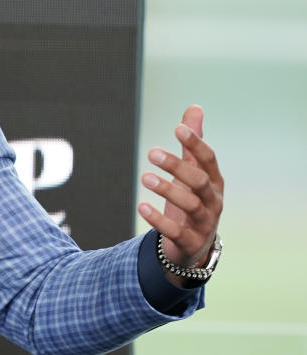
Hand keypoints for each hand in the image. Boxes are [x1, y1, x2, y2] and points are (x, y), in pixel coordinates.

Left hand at [137, 104, 223, 283]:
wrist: (195, 246)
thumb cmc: (193, 201)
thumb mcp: (193, 173)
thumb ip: (192, 144)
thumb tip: (194, 107)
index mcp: (214, 182)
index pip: (208, 160)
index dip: (196, 143)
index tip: (177, 128)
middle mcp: (213, 201)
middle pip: (199, 181)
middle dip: (177, 166)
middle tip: (151, 152)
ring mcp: (204, 223)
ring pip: (190, 205)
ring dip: (167, 190)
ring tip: (145, 177)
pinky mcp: (190, 242)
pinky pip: (175, 231)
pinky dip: (159, 220)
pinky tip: (141, 206)